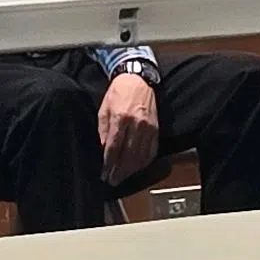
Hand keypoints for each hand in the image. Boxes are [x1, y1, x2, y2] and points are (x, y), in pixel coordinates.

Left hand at [98, 67, 160, 181]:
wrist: (138, 79)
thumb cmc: (119, 92)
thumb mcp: (104, 109)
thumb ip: (103, 131)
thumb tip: (103, 150)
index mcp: (121, 118)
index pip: (114, 148)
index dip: (108, 164)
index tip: (104, 173)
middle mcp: (137, 124)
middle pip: (128, 155)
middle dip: (119, 171)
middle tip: (112, 181)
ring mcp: (149, 127)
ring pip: (140, 156)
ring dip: (131, 170)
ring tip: (122, 178)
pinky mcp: (156, 128)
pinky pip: (151, 150)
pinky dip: (144, 162)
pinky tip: (137, 168)